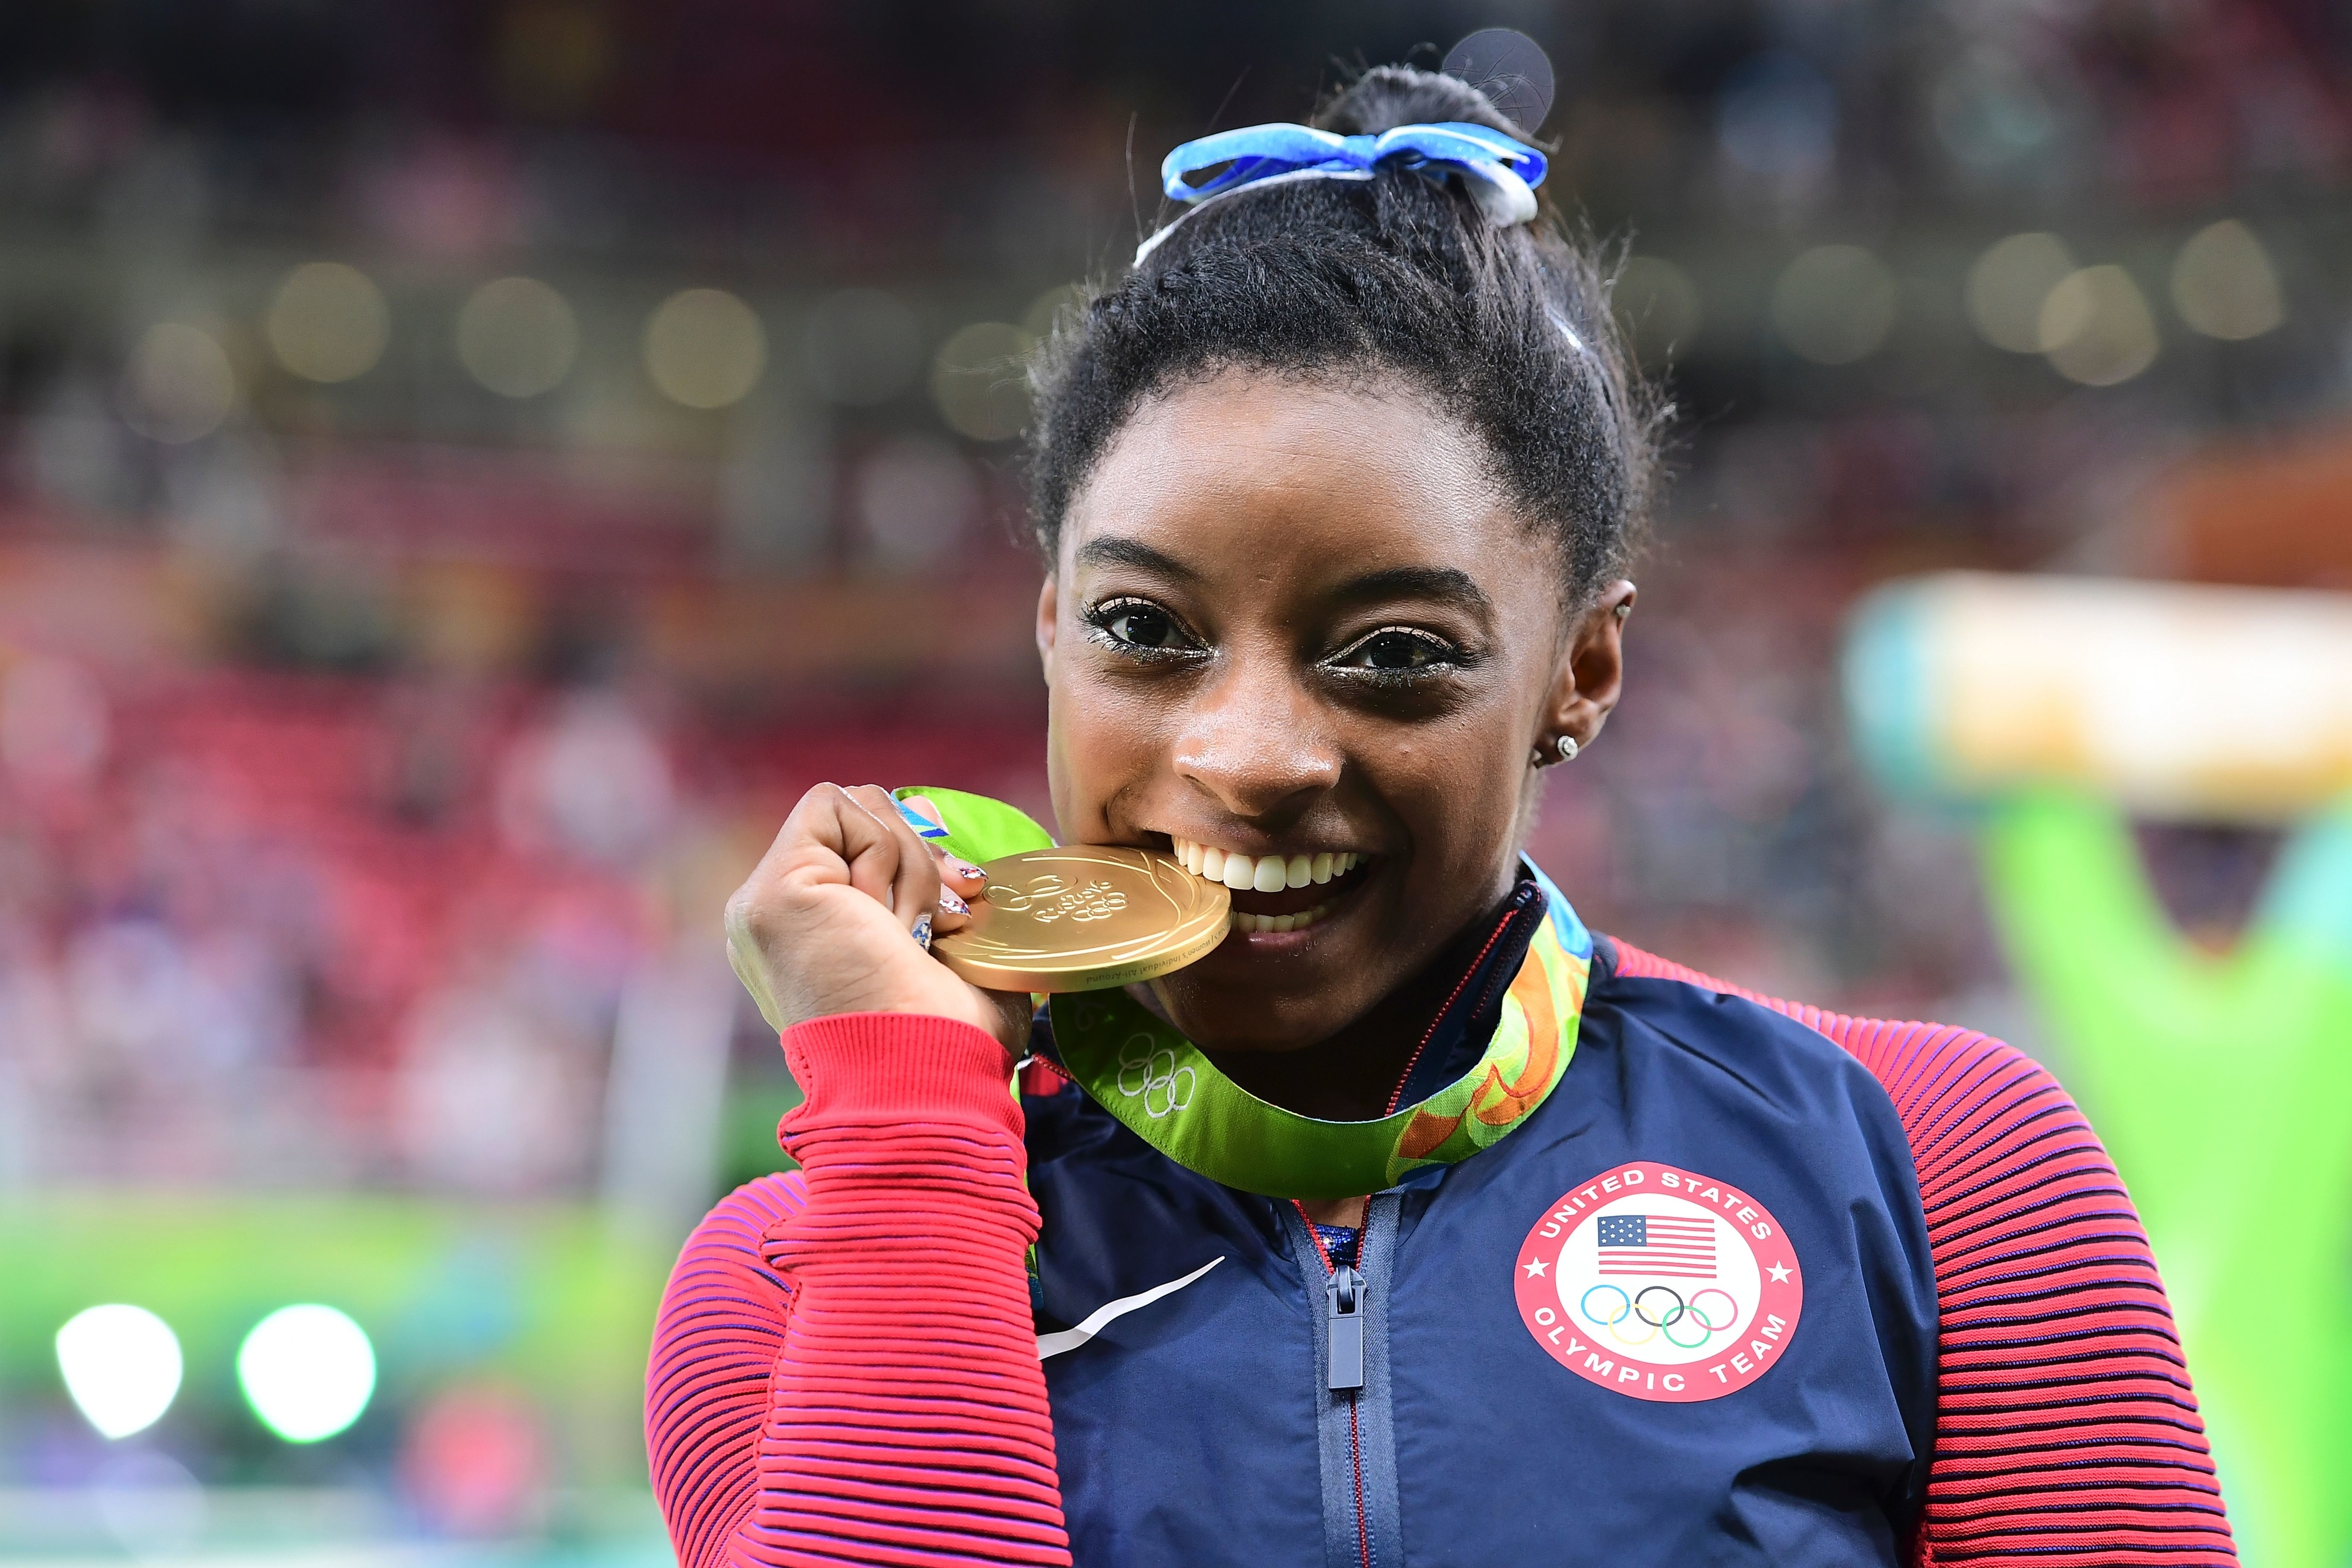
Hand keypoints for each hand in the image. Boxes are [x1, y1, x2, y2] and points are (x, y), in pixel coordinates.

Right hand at [725, 784, 1029, 1054]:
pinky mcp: (772, 892)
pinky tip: (887, 917)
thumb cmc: (956, 1043)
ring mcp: (766, 908)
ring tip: (917, 930)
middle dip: (923, 856)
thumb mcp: (956, 960)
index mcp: (817, 946)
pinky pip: (832, 805)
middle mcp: (781, 926)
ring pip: (852, 809)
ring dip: (910, 863)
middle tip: (951, 914)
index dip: (920, 859)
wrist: (928, 1077)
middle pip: (859, 824)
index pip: (861, 855)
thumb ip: (938, 902)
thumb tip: (943, 839)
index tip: (965, 896)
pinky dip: (882, 849)